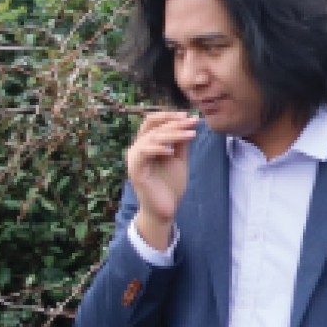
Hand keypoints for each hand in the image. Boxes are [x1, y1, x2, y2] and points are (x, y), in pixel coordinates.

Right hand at [126, 111, 197, 250]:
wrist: (166, 210)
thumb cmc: (170, 185)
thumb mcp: (179, 159)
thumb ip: (180, 142)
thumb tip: (188, 122)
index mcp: (146, 144)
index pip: (153, 122)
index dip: (169, 116)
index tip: (190, 116)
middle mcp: (137, 149)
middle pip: (151, 126)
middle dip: (173, 122)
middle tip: (192, 121)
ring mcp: (134, 159)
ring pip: (150, 138)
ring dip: (172, 134)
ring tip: (191, 134)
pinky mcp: (135, 171)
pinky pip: (143, 153)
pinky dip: (158, 149)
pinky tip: (172, 151)